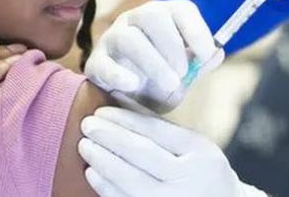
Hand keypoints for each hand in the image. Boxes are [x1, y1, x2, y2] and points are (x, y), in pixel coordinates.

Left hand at [78, 106, 266, 196]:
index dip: (125, 119)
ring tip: (85, 146)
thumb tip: (121, 102)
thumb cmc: (204, 171)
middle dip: (109, 137)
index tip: (101, 111)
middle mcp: (188, 178)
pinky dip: (107, 187)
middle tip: (87, 124)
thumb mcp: (194, 145)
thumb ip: (161, 127)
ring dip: (103, 161)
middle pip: (142, 153)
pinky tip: (93, 173)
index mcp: (199, 151)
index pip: (156, 131)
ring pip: (131, 180)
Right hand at [84, 0, 223, 112]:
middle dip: (172, 45)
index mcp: (164, 17)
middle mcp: (136, 20)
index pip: (181, 9)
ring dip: (153, 62)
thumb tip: (217, 52)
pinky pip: (104, 63)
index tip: (206, 53)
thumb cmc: (158, 82)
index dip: (196, 29)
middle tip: (183, 73)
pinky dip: (119, 74)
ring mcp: (112, 38)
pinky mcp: (95, 62)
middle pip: (153, 15)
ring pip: (129, 38)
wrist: (126, 104)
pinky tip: (134, 86)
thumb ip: (199, 64)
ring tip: (169, 84)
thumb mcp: (184, 74)